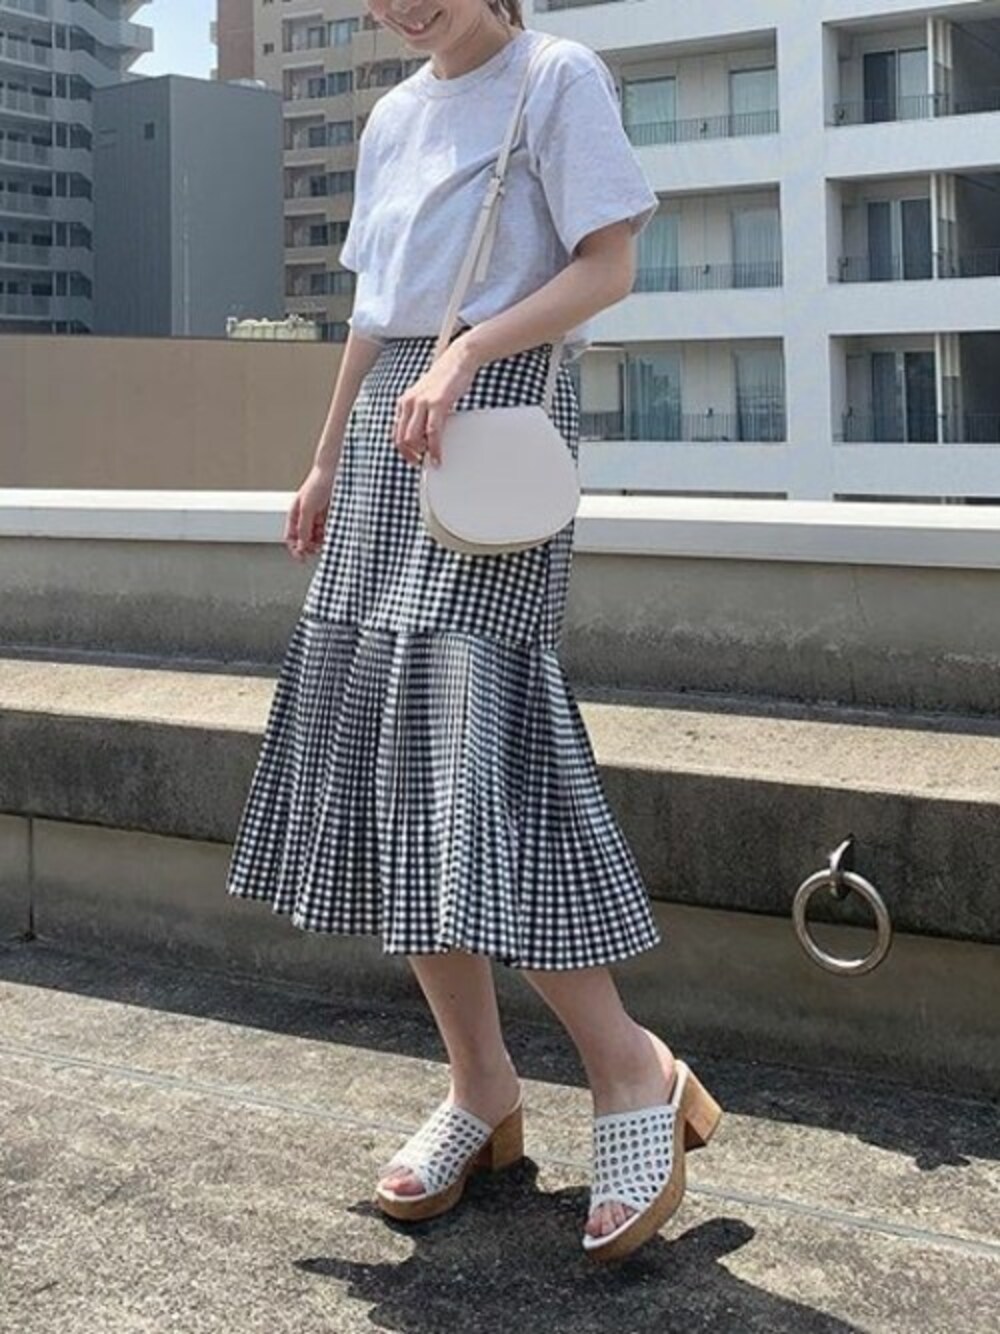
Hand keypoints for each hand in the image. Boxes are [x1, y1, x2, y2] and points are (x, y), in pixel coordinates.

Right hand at [284, 463, 335, 561]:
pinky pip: (326, 531)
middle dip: (308, 547)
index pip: (290, 537)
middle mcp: (305, 517)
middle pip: (303, 540)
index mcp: (295, 514)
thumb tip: (301, 546)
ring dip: (319, 543)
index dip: (295, 549)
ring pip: (315, 537)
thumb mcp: (307, 508)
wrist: (334, 472)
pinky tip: (331, 536)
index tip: (302, 558)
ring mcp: (317, 517)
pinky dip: (328, 536)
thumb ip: (304, 528)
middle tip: (315, 551)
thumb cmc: (318, 484)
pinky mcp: (328, 516)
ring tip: (324, 543)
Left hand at [393, 336, 480, 468]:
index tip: (413, 459)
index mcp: (404, 402)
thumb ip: (421, 414)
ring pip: (413, 438)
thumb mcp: (426, 397)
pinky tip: (438, 456)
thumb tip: (423, 436)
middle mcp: (409, 402)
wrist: (457, 360)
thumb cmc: (445, 380)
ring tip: (431, 460)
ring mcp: (422, 403)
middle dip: (411, 455)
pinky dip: (434, 449)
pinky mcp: (437, 404)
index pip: (396, 433)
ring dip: (421, 454)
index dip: (403, 450)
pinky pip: (432, 433)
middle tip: (422, 463)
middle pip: (401, 439)